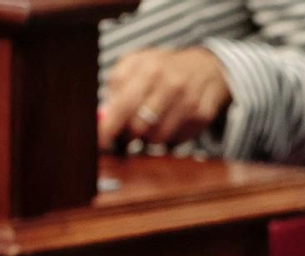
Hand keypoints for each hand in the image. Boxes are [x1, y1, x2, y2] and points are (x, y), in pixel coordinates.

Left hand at [98, 48, 231, 150]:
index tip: (98, 142)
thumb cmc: (163, 68)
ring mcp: (190, 103)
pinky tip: (170, 121)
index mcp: (149, 69)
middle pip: (140, 127)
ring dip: (148, 136)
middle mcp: (172, 86)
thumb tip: (103, 116)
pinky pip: (176, 141)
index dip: (109, 127)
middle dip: (129, 133)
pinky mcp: (202, 118)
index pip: (124, 105)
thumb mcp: (135, 64)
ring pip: (158, 138)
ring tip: (151, 121)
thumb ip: (117, 87)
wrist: (205, 67)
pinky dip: (168, 137)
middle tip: (128, 128)